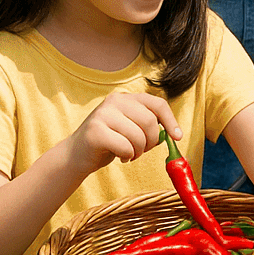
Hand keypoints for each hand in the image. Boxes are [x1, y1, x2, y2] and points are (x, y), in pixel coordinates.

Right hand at [68, 90, 182, 173]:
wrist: (75, 155)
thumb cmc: (109, 143)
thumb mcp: (131, 129)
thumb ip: (149, 127)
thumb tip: (174, 135)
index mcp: (127, 98)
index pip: (158, 104)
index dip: (171, 120)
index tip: (178, 137)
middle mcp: (115, 101)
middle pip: (150, 121)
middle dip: (151, 141)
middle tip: (143, 150)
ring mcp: (103, 114)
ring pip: (138, 136)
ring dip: (138, 151)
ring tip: (130, 154)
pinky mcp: (95, 131)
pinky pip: (125, 147)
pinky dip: (127, 156)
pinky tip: (119, 156)